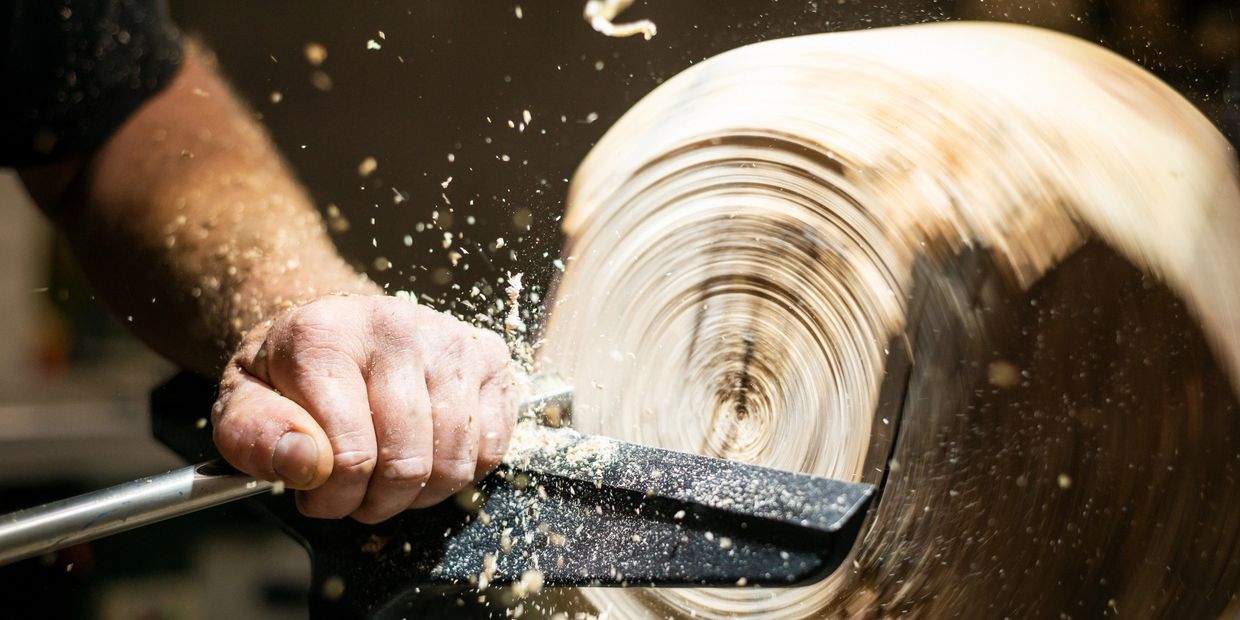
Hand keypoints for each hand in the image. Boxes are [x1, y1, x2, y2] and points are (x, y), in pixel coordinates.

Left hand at [211, 295, 517, 522]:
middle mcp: (396, 327)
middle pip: (407, 464)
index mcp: (325, 335)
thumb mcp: (243, 401)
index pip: (348, 456)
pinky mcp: (488, 356)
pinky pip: (490, 448)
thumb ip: (254, 436)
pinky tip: (426, 455)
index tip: (314, 493)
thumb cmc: (291, 373)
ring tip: (387, 479)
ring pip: (454, 462)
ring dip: (419, 495)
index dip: (331, 496)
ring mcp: (450, 340)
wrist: (337, 327)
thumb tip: (305, 464)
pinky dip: (459, 473)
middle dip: (376, 501)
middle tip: (354, 495)